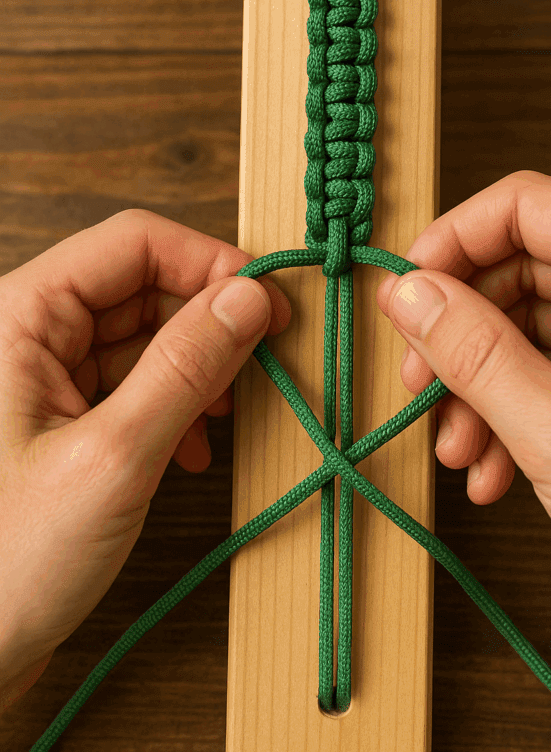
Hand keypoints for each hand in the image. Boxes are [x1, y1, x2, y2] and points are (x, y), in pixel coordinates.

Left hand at [0, 209, 290, 708]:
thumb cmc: (10, 563)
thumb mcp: (114, 457)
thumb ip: (185, 368)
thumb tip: (249, 297)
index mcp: (19, 316)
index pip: (132, 244)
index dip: (208, 263)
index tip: (267, 304)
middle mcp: (28, 333)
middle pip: (141, 286)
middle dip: (206, 321)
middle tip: (263, 360)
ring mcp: (43, 376)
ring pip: (143, 334)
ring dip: (195, 367)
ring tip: (225, 414)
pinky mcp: (60, 417)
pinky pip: (131, 381)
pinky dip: (174, 403)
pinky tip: (193, 447)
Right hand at [376, 170, 550, 655]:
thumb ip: (475, 353)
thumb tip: (408, 293)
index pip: (527, 206)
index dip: (453, 241)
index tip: (405, 292)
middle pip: (517, 267)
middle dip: (459, 332)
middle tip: (418, 383)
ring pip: (524, 324)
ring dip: (477, 385)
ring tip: (455, 448)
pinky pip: (547, 369)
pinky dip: (508, 413)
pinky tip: (490, 471)